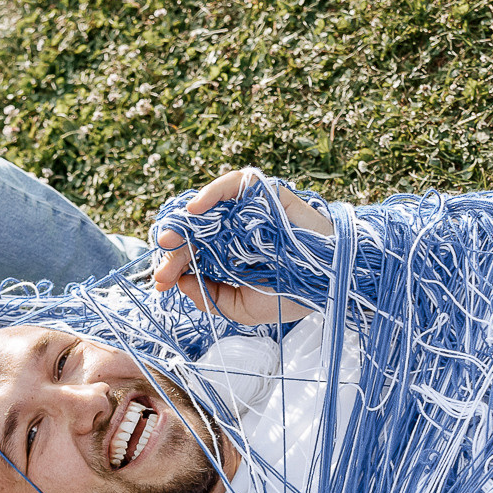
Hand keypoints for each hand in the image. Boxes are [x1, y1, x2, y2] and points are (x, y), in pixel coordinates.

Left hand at [150, 166, 332, 323]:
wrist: (331, 283)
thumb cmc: (292, 294)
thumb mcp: (242, 307)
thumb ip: (211, 298)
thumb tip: (181, 283)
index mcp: (226, 254)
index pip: (190, 253)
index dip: (172, 266)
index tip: (161, 283)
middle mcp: (232, 229)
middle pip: (193, 232)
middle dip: (173, 251)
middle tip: (164, 271)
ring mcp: (246, 211)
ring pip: (207, 209)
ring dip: (184, 224)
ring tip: (170, 241)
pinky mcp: (264, 194)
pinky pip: (233, 185)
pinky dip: (211, 193)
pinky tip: (195, 210)